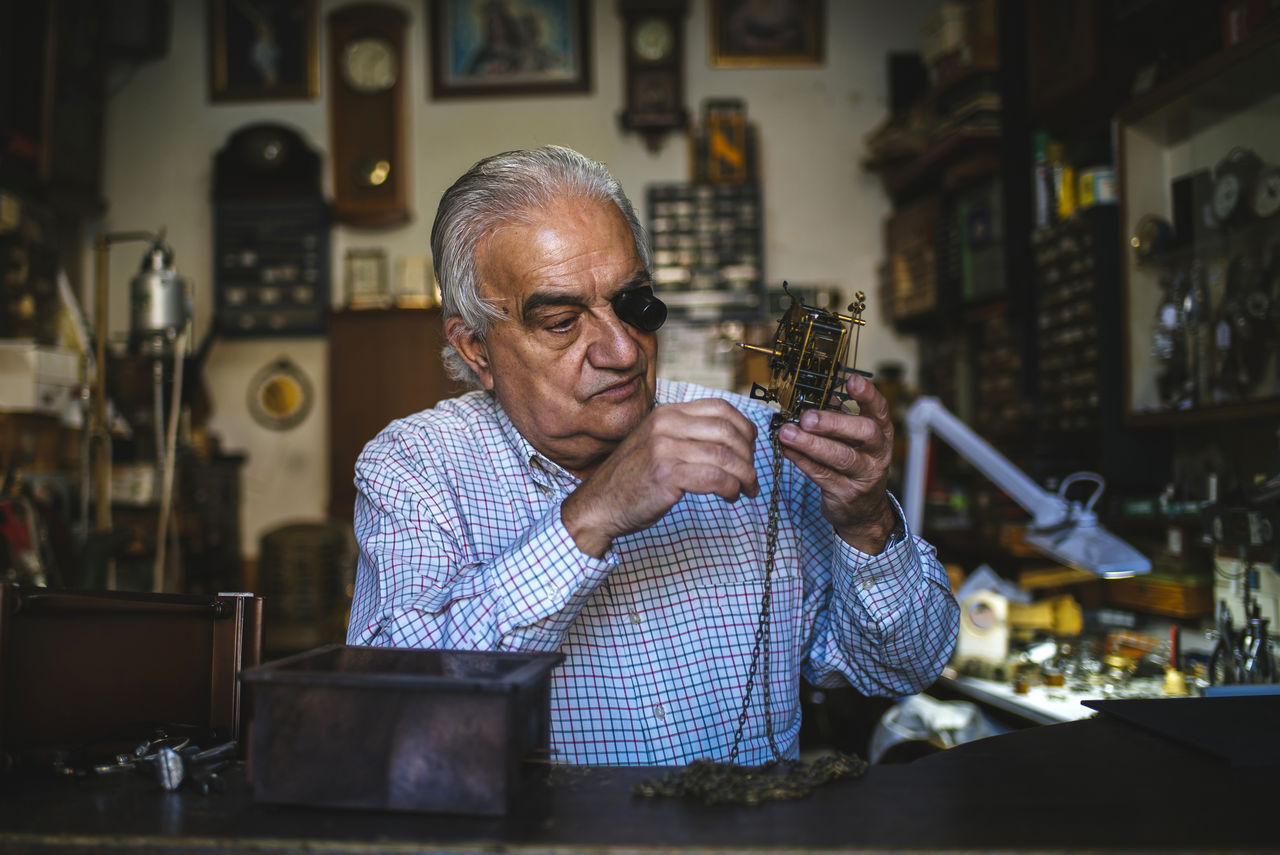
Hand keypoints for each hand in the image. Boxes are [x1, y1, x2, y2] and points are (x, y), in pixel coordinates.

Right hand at [561, 399, 758, 556]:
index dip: (744, 428)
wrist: (598, 505)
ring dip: (744, 476)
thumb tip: (733, 440)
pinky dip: (731, 488)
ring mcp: (665, 448)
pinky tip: (730, 496)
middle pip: (728, 431)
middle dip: (748, 456)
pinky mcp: (667, 474)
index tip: (751, 448)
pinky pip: (715, 478)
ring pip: (726, 456)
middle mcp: (666, 424)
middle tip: (751, 476)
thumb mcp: (657, 444)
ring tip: (745, 490)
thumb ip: (687, 435)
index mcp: (666, 413)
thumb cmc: (631, 480)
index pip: (721, 408)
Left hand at [776, 373, 897, 552]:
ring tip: (787, 433)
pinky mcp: (846, 493)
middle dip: (834, 423)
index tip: (851, 381)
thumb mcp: (854, 440)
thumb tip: (815, 393)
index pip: (879, 409)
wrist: (864, 511)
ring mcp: (864, 475)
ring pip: (840, 456)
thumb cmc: (855, 465)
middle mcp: (878, 453)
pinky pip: (822, 474)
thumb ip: (838, 416)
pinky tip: (788, 450)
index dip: (867, 394)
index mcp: (881, 433)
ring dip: (810, 443)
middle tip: (807, 417)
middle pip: (864, 432)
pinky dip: (802, 461)